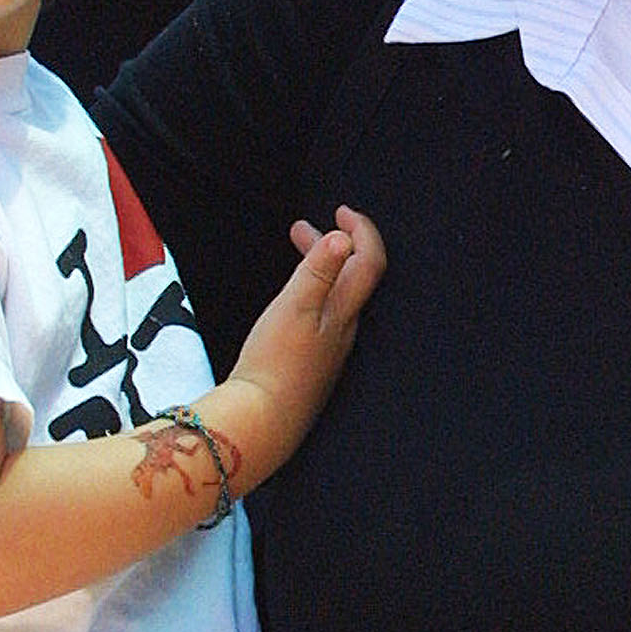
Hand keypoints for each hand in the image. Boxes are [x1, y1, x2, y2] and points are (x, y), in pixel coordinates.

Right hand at [224, 207, 385, 479]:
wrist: (262, 420)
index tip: (342, 211)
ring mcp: (330, 350)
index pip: (368, 262)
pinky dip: (312, 292)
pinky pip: (322, 316)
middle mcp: (344, 331)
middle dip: (334, 244)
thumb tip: (343, 237)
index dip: (361, 231)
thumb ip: (318, 271)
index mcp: (343, 313)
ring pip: (336, 296)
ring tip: (295, 250)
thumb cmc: (275, 364)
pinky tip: (292, 298)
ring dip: (320, 266)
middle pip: (351, 277)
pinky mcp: (313, 365)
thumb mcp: (294, 307)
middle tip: (304, 227)